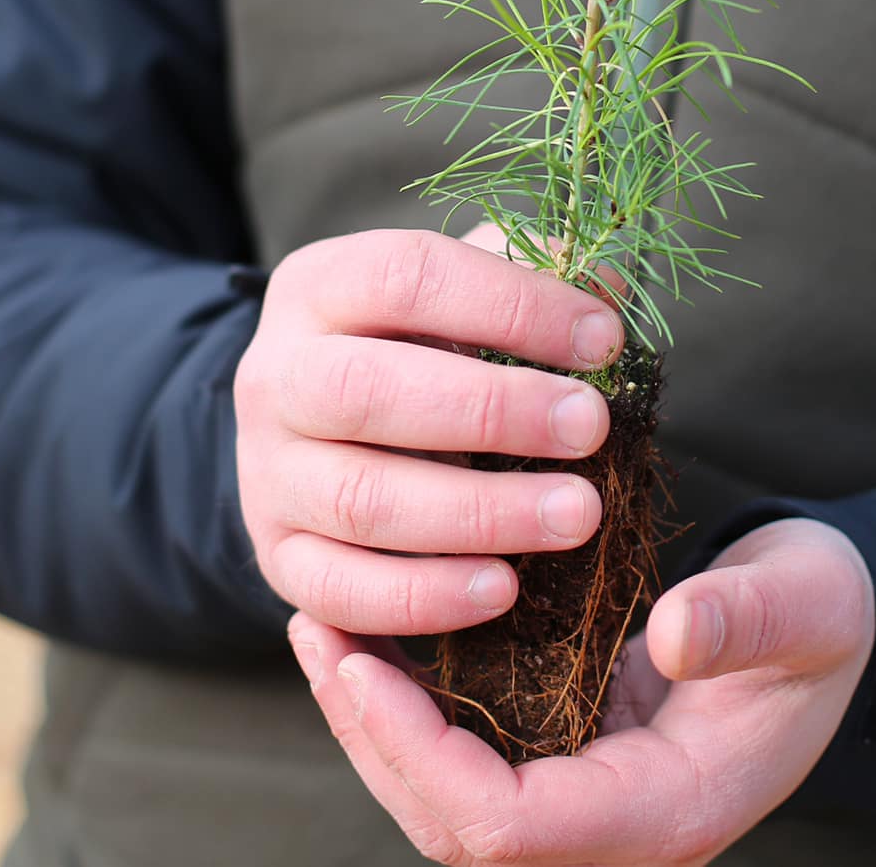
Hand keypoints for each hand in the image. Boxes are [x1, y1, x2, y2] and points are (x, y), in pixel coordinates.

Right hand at [234, 228, 624, 635]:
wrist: (318, 429)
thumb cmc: (416, 348)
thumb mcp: (459, 295)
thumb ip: (527, 278)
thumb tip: (607, 289)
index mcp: (319, 287)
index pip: (407, 278)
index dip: (512, 306)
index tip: (603, 340)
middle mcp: (276, 376)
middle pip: (367, 391)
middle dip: (493, 411)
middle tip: (590, 427)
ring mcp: (268, 473)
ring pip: (361, 500)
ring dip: (479, 514)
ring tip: (577, 515)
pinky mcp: (278, 557)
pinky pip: (341, 591)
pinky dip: (425, 597)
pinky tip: (503, 588)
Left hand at [291, 517, 875, 865]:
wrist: (835, 628)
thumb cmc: (826, 616)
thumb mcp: (809, 601)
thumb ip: (748, 620)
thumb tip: (672, 633)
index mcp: (669, 810)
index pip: (511, 826)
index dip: (422, 755)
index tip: (362, 666)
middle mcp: (617, 826)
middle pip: (457, 826)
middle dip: (374, 739)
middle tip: (316, 630)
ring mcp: (589, 795)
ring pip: (451, 797)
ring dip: (379, 722)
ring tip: (321, 625)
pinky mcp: (571, 753)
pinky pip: (472, 753)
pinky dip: (417, 703)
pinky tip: (378, 632)